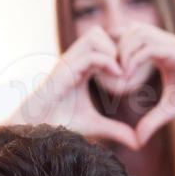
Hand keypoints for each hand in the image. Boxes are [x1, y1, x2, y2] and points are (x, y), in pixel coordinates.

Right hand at [6, 26, 140, 148]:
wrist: (36, 130)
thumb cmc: (60, 124)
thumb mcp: (95, 126)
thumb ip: (116, 130)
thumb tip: (138, 143)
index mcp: (81, 67)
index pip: (103, 44)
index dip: (119, 54)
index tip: (132, 74)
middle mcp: (74, 60)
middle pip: (99, 32)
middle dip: (117, 47)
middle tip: (128, 71)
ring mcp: (68, 62)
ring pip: (95, 35)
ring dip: (113, 52)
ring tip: (122, 75)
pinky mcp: (64, 71)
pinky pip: (90, 56)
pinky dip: (108, 64)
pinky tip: (117, 80)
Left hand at [117, 24, 174, 145]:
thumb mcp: (171, 110)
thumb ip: (152, 121)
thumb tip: (137, 140)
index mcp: (162, 51)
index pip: (132, 39)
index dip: (118, 53)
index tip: (111, 77)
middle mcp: (166, 43)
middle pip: (130, 30)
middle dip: (116, 49)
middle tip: (111, 75)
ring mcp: (172, 44)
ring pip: (137, 33)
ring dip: (123, 53)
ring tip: (120, 77)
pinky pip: (148, 48)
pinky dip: (133, 60)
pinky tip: (128, 78)